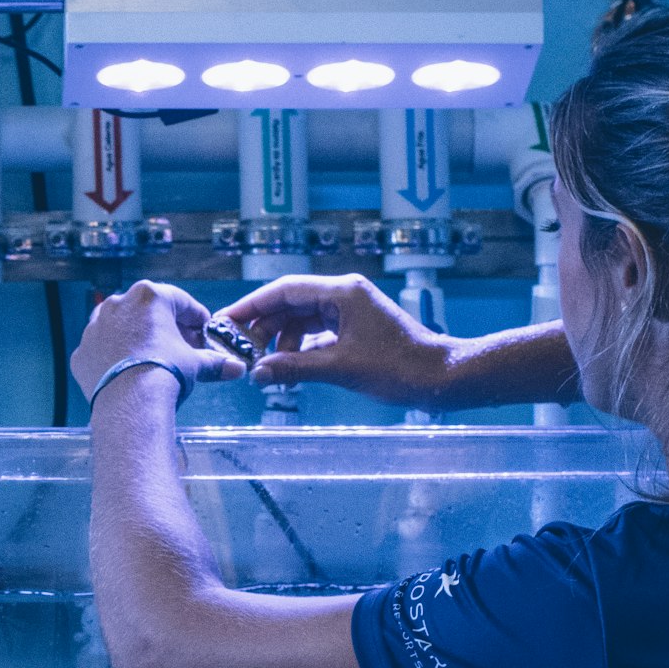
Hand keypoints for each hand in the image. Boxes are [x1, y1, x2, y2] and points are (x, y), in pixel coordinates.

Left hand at [72, 280, 240, 401]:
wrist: (130, 403)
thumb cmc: (165, 373)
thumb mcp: (194, 364)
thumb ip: (214, 362)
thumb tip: (236, 368)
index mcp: (149, 296)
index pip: (181, 302)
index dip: (195, 318)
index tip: (202, 332)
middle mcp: (118, 304)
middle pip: (148, 312)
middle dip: (165, 327)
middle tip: (180, 347)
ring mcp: (95, 327)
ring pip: (120, 327)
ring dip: (136, 338)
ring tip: (151, 359)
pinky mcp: (81, 351)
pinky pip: (102, 350)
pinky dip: (114, 357)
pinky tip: (126, 373)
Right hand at [215, 273, 458, 405]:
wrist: (441, 377)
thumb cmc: (400, 368)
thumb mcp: (340, 368)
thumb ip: (294, 368)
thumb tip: (257, 373)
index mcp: (342, 292)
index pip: (284, 290)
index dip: (252, 306)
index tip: (226, 322)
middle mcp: (344, 295)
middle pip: (290, 304)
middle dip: (264, 327)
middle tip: (241, 351)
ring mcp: (351, 311)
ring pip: (302, 320)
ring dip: (281, 342)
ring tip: (267, 368)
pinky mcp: (356, 328)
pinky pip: (317, 333)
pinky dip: (300, 349)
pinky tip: (290, 368)